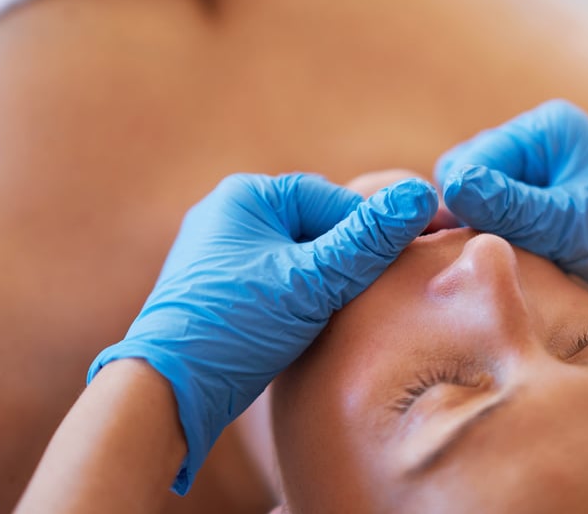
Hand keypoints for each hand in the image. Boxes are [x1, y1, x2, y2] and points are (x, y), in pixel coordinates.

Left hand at [88, 173, 436, 493]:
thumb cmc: (237, 327)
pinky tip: (309, 324)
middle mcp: (228, 213)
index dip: (371, 232)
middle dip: (346, 257)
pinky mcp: (216, 288)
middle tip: (373, 290)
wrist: (167, 392)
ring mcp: (219, 252)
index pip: (334, 200)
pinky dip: (299, 296)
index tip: (403, 261)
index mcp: (247, 194)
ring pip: (298, 256)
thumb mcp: (313, 281)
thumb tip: (419, 195)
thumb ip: (368, 239)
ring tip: (340, 311)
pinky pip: (276, 279)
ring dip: (325, 280)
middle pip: (316, 227)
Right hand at [435, 100, 587, 308]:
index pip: (465, 161)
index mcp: (544, 129)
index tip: (467, 246)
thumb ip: (510, 206)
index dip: (460, 203)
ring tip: (509, 266)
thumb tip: (451, 186)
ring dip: (486, 236)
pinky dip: (501, 247)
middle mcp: (537, 145)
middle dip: (471, 219)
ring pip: (478, 207)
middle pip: (466, 181)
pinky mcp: (544, 209)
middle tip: (491, 259)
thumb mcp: (572, 225)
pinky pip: (498, 225)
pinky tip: (517, 269)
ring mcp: (539, 178)